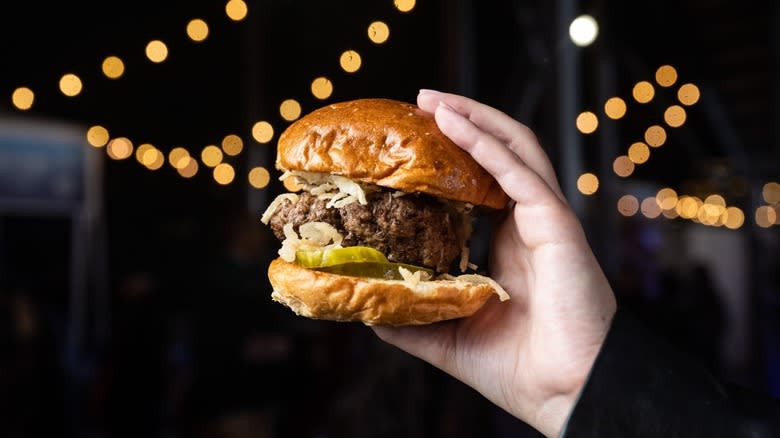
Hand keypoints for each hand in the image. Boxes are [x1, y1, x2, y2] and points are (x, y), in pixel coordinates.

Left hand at [372, 89, 616, 436]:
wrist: (564, 395)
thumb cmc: (519, 371)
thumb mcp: (448, 338)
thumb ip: (411, 321)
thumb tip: (367, 306)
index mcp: (509, 247)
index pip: (483, 184)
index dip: (453, 158)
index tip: (413, 142)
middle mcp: (528, 226)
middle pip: (500, 155)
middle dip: (463, 123)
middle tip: (421, 104)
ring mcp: (546, 221)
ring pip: (515, 150)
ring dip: (475, 119)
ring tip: (434, 101)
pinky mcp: (558, 226)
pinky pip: (521, 174)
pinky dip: (488, 145)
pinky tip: (456, 125)